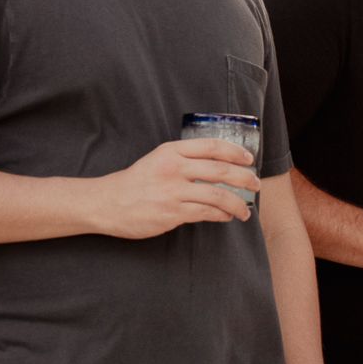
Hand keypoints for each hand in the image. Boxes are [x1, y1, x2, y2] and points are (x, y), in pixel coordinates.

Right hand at [93, 139, 257, 237]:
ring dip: (238, 204)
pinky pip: (206, 213)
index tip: (249, 160)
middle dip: (245, 178)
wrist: (106, 202)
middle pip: (221, 170)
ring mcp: (173, 191)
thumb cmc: (136, 182)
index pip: (212, 146)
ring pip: (218, 195)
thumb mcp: (158, 160)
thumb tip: (220, 167)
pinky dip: (222, 215)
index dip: (235, 152)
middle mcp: (174, 168)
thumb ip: (185, 160)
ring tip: (245, 211)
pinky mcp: (172, 212)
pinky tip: (227, 216)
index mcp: (171, 151)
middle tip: (256, 185)